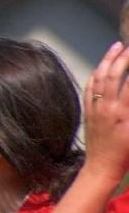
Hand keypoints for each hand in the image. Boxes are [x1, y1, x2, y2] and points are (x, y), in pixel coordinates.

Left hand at [82, 42, 128, 183]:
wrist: (102, 166)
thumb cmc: (126, 153)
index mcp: (124, 113)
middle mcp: (108, 107)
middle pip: (114, 75)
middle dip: (124, 58)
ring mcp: (95, 108)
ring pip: (99, 77)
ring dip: (108, 60)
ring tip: (117, 47)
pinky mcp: (88, 111)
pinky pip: (90, 86)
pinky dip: (97, 72)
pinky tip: (102, 65)